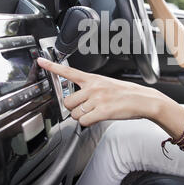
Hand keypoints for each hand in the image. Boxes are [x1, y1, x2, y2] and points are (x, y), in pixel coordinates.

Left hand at [37, 58, 168, 125]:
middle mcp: (93, 87)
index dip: (52, 66)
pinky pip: (84, 121)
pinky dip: (89, 123)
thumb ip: (91, 88)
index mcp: (93, 79)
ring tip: (95, 112)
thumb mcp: (107, 83)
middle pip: (68, 102)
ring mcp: (97, 99)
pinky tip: (97, 118)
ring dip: (82, 117)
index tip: (40, 60)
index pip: (68, 71)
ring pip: (75, 114)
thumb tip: (78, 99)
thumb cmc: (126, 93)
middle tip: (86, 108)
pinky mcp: (102, 111)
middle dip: (74, 109)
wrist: (143, 100)